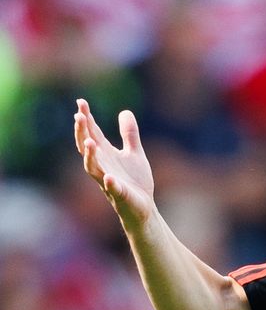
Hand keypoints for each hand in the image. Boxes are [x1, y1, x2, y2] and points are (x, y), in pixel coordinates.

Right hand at [74, 98, 155, 226]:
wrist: (144, 207)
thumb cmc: (135, 181)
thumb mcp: (134, 153)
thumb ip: (129, 134)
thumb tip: (125, 111)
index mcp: (106, 155)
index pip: (93, 133)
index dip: (86, 118)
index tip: (80, 102)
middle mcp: (102, 166)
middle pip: (87, 147)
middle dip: (82, 132)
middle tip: (79, 116)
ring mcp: (108, 181)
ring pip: (93, 168)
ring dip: (90, 156)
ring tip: (89, 142)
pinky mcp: (120, 195)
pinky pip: (112, 189)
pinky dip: (110, 183)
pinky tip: (109, 178)